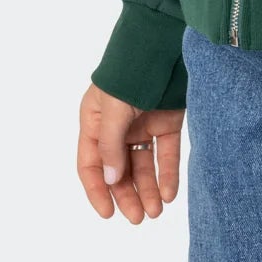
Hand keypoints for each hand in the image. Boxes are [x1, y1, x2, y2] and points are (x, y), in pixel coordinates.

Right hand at [77, 83, 184, 223]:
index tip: (108, 214)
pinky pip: (165, 153)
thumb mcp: (114, 109)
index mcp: (94, 121)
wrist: (163, 44)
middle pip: (118, 169)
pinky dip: (167, 173)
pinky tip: (170, 193)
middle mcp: (117, 126)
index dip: (97, 190)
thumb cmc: (131, 72)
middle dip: (127, 194)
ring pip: (143, 165)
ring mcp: (142, 124)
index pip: (90, 164)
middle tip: (138, 218)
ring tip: (156, 212)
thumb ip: (110, 145)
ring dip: (148, 189)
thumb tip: (109, 178)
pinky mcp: (166, 121)